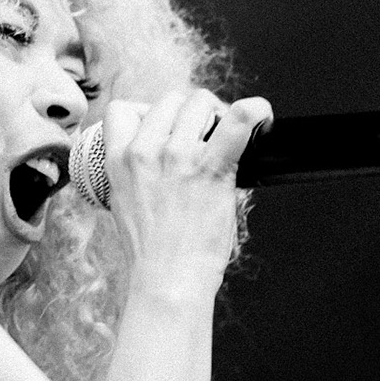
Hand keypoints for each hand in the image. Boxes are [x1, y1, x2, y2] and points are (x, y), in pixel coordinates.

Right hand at [100, 90, 272, 288]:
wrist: (168, 280)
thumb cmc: (153, 253)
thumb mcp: (125, 204)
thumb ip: (138, 173)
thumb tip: (167, 154)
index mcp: (117, 160)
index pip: (123, 110)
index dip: (148, 114)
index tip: (166, 131)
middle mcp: (144, 151)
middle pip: (171, 100)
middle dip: (190, 113)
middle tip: (206, 138)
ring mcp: (177, 156)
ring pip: (200, 102)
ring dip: (216, 115)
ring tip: (226, 140)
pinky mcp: (210, 167)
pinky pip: (238, 120)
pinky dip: (255, 112)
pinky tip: (262, 117)